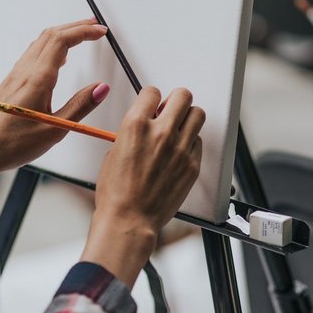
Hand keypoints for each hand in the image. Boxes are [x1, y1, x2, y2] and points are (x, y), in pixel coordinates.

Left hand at [0, 19, 108, 204]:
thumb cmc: (11, 144)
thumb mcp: (55, 129)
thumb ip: (80, 106)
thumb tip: (100, 88)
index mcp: (37, 80)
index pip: (62, 41)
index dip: (84, 31)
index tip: (100, 32)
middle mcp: (24, 72)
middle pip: (51, 35)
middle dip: (76, 26)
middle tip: (95, 26)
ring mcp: (15, 75)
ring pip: (40, 41)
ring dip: (62, 33)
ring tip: (80, 35)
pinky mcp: (11, 82)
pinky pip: (32, 53)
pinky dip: (50, 45)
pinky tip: (57, 57)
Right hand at [81, 87, 204, 286]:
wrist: (130, 220)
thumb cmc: (116, 192)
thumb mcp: (114, 152)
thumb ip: (133, 132)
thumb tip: (145, 124)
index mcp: (136, 125)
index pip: (152, 92)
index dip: (151, 97)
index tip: (152, 104)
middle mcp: (161, 132)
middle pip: (183, 96)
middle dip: (176, 100)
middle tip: (170, 110)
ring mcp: (180, 148)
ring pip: (197, 115)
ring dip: (187, 118)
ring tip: (178, 129)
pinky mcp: (192, 165)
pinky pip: (198, 142)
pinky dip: (190, 142)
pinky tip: (179, 152)